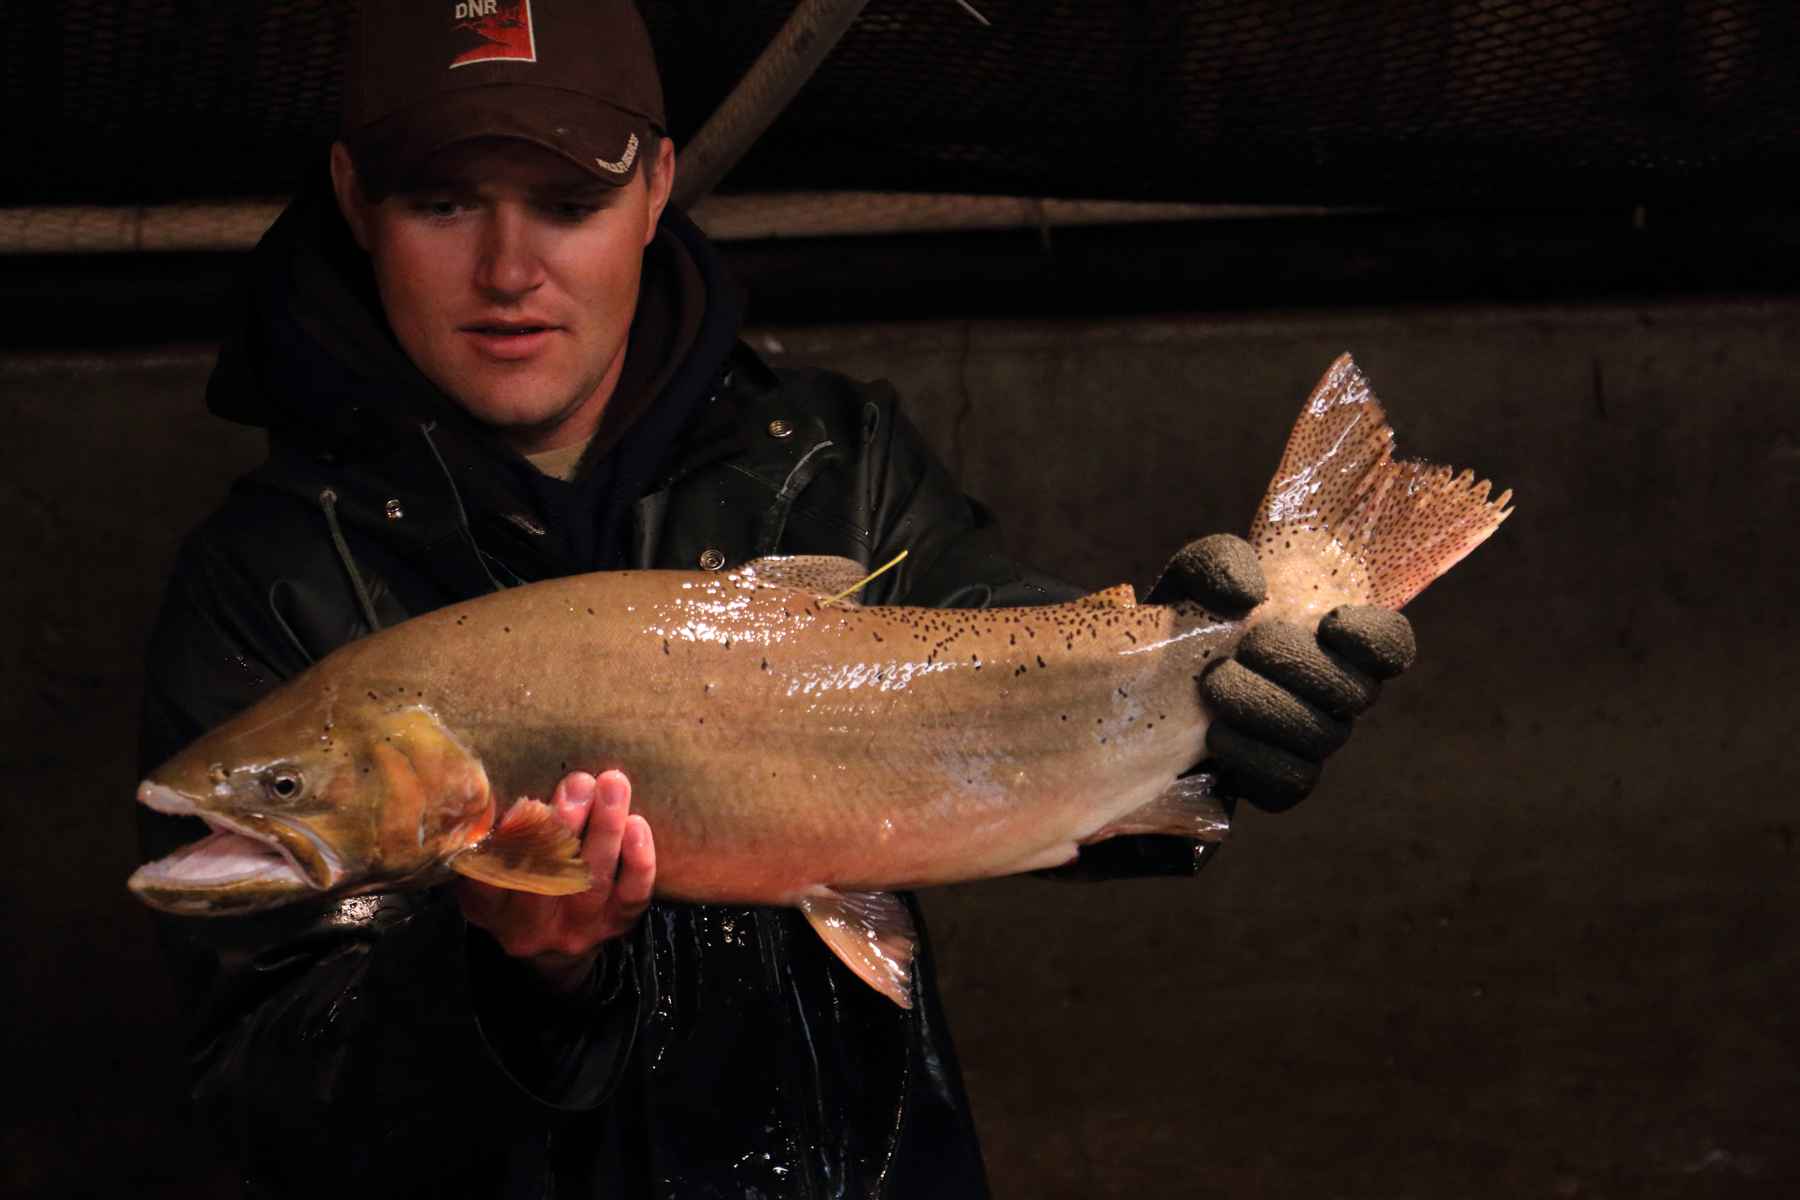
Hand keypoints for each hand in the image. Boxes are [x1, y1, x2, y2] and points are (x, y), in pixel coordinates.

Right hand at [456, 769, 655, 992]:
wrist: (552, 947)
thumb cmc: (519, 883)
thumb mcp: (492, 868)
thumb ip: (493, 837)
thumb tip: (504, 788)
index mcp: (489, 906)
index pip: (491, 877)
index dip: (508, 842)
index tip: (523, 805)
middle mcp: (529, 926)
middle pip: (546, 875)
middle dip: (565, 824)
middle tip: (579, 783)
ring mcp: (575, 929)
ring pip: (592, 880)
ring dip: (605, 828)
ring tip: (612, 785)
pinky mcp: (613, 926)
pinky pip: (630, 896)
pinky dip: (637, 860)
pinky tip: (636, 824)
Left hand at [1158, 534, 1416, 811]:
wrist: (1153, 676)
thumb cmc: (1194, 618)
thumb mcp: (1198, 575)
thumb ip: (1223, 565)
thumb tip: (1247, 596)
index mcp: (1334, 639)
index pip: (1390, 645)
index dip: (1374, 639)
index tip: (1329, 622)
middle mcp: (1336, 692)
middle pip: (1354, 692)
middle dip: (1293, 666)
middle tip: (1240, 651)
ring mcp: (1313, 739)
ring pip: (1321, 737)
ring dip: (1263, 707)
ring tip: (1214, 687)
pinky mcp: (1281, 781)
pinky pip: (1291, 780)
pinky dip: (1252, 756)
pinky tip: (1218, 734)